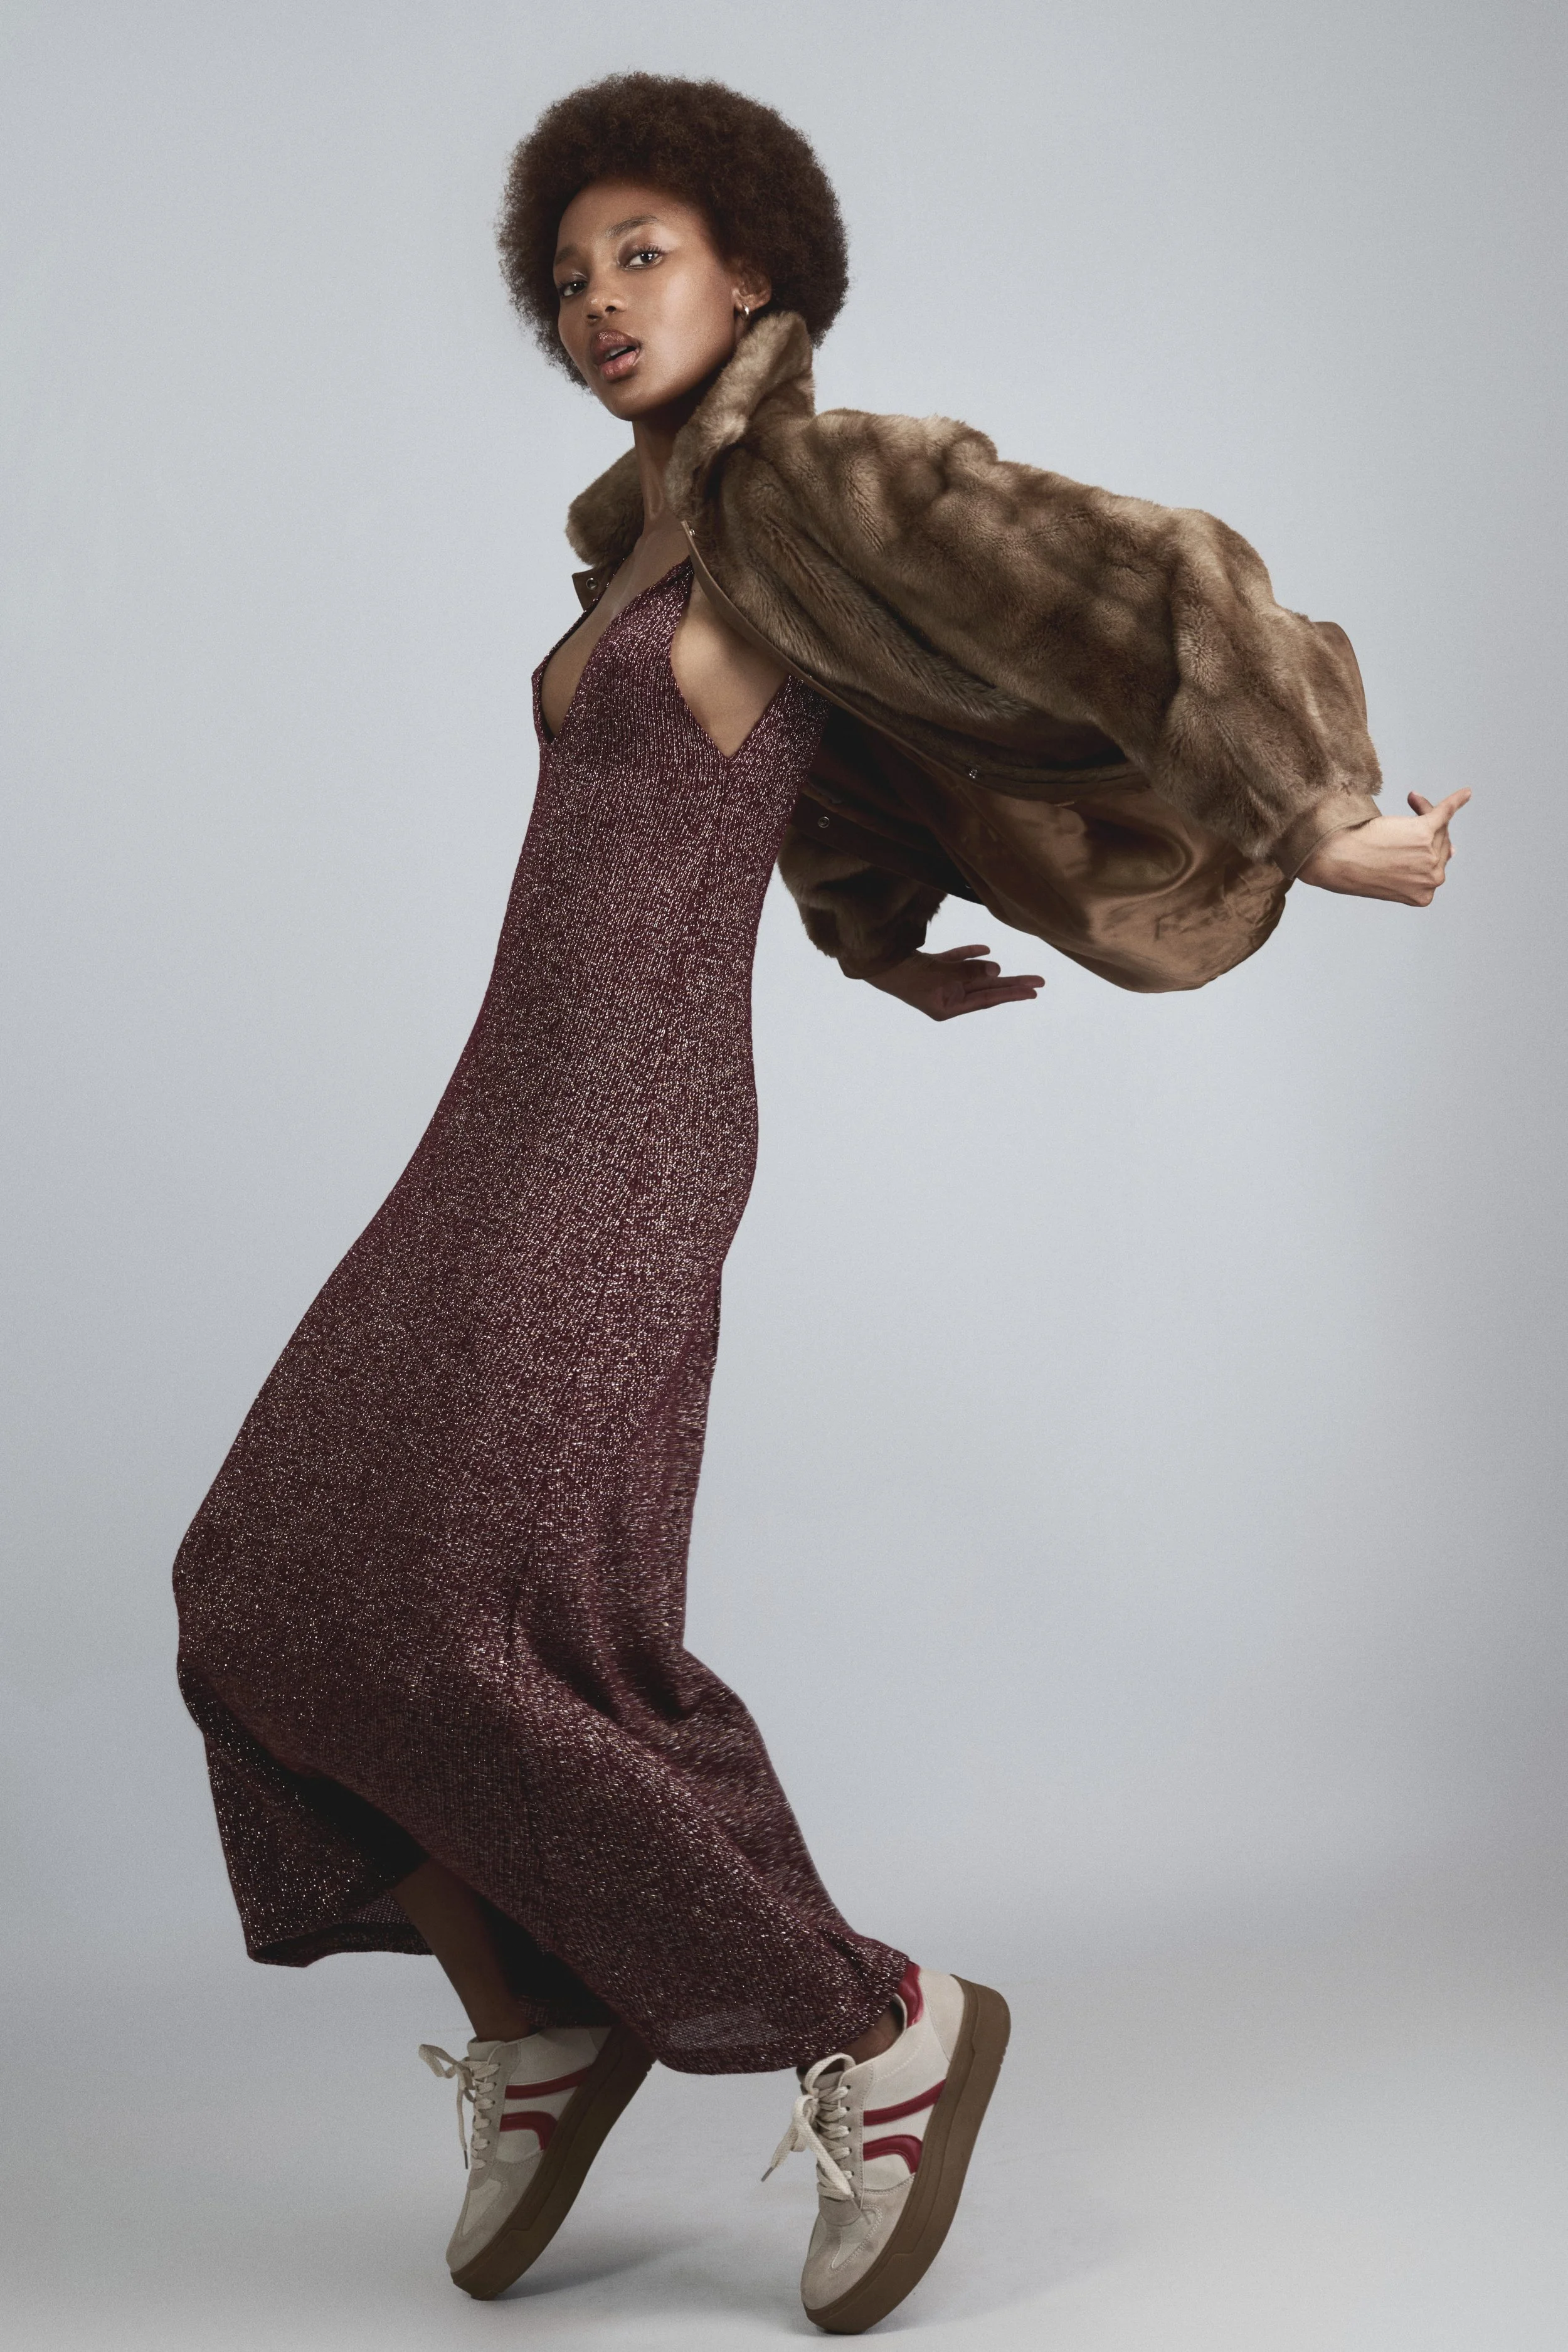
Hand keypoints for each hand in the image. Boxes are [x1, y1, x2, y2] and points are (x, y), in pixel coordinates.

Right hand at [865, 943, 1044, 1020]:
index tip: (1034, 991)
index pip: (987, 999)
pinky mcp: (930, 968)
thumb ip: (969, 972)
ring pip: (972, 976)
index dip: (1012, 993)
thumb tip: (997, 969)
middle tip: (1039, 982)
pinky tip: (986, 950)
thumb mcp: (942, 975)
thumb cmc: (906, 974)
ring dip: (992, 972)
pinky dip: (969, 956)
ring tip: (1017, 972)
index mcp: (947, 1007)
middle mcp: (945, 997)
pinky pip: (955, 963)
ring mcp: (937, 983)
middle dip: (1011, 984)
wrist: (875, 962)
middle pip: (985, 990)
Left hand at [1297, 790, 1470, 903]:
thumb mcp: (1392, 875)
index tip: (1410, 841)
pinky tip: (1465, 793)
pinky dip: (1455, 801)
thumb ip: (1420, 867)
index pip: (1433, 865)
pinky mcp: (1423, 832)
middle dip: (1423, 829)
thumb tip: (1453, 851)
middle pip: (1439, 845)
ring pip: (1438, 827)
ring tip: (1411, 799)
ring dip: (1425, 811)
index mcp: (1425, 895)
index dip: (1422, 848)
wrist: (1337, 861)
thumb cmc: (1356, 868)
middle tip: (1404, 816)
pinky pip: (1445, 812)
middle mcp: (1433, 878)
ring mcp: (1429, 856)